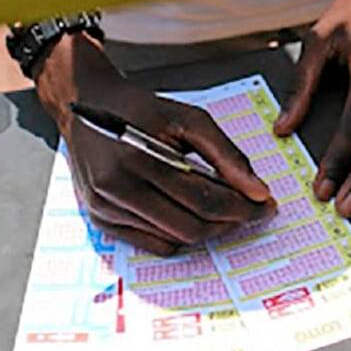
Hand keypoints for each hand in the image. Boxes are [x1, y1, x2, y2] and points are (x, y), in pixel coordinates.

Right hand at [35, 33, 275, 254]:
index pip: (204, 199)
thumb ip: (224, 152)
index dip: (241, 207)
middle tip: (248, 210)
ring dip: (206, 230)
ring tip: (221, 210)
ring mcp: (105, 208)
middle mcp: (117, 188)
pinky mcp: (100, 219)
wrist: (86, 105)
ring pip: (174, 239)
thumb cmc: (138, 109)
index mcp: (138, 157)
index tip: (264, 205)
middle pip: (191, 226)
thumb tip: (256, 190)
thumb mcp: (186, 117)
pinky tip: (188, 215)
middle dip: (228, 222)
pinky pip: (152, 244)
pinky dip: (178, 236)